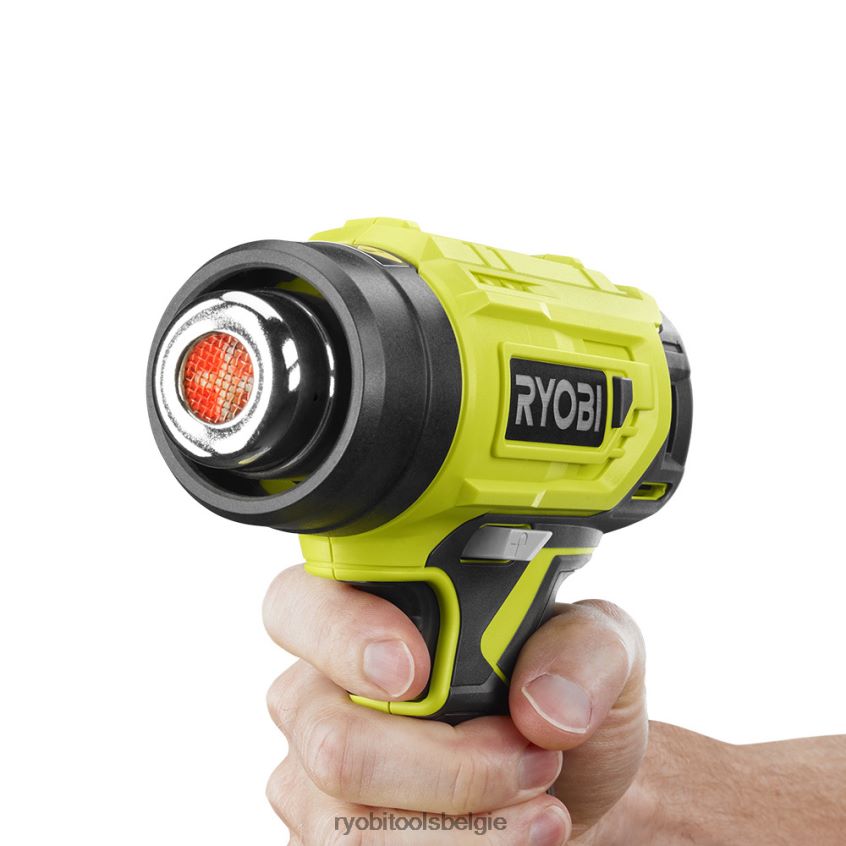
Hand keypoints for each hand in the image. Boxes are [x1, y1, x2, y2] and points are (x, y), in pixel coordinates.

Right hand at [263, 566, 646, 844]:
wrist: (575, 780)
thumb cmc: (563, 697)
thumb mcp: (601, 649)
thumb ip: (583, 649)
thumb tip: (541, 706)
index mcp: (363, 613)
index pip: (299, 606)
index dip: (344, 637)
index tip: (417, 674)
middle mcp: (319, 693)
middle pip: (333, 742)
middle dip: (449, 767)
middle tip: (530, 758)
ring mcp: (315, 778)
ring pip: (350, 828)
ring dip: (465, 829)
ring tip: (546, 809)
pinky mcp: (334, 840)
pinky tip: (519, 838)